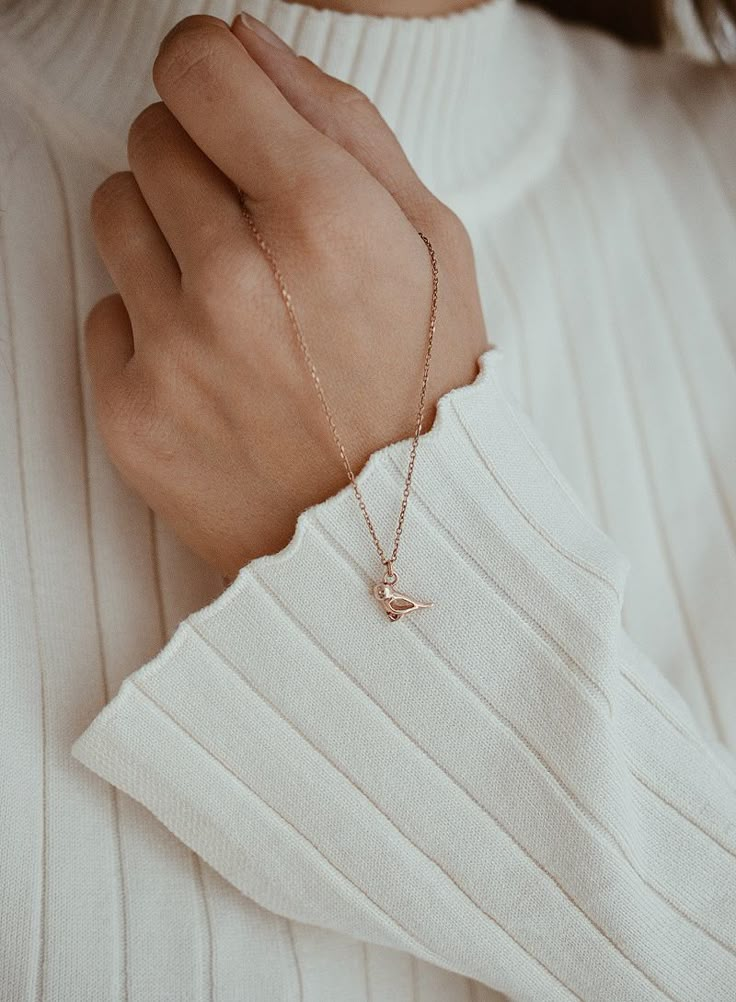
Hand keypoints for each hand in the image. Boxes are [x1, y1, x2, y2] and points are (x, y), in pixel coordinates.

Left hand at [86, 14, 488, 579]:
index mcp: (327, 219)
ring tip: (235, 300)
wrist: (395, 545)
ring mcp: (178, 352)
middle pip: (151, 137)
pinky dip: (151, 326)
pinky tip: (215, 369)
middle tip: (255, 230)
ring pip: (114, 214)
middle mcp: (241, 279)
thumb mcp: (435, 246)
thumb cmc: (427, 392)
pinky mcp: (133, 417)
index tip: (223, 102)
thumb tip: (245, 41)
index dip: (207, 72)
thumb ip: (343, 125)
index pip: (197, 66)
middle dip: (198, 162)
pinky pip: (104, 314)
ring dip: (166, 236)